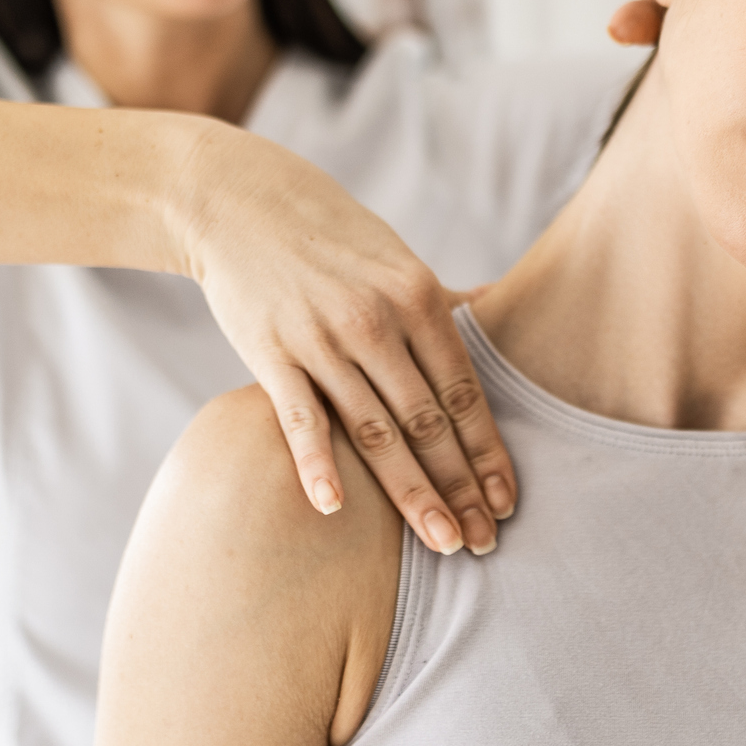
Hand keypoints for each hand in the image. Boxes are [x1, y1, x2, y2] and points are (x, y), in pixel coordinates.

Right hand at [180, 124, 513, 555]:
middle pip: (427, 422)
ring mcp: (321, 338)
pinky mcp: (270, 352)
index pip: (463, 391)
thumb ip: (443, 299)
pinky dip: (317, 464)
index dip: (487, 452)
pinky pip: (300, 418)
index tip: (505, 502)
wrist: (240, 203)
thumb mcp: (396, 257)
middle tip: (483, 543)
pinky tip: (334, 509)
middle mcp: (376, 320)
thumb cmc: (330, 237)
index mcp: (417, 297)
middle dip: (459, 487)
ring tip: (440, 542)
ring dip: (411, 493)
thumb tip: (495, 309)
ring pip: (375, 431)